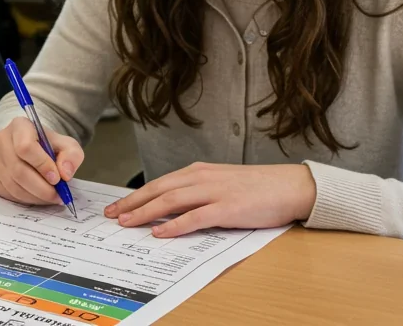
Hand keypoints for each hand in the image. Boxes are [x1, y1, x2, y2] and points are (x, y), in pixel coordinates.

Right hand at [0, 116, 83, 205]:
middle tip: (57, 195)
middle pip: (18, 170)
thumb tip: (65, 174)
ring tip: (50, 198)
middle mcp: (1, 140)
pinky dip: (25, 200)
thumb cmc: (48, 145)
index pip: (26, 147)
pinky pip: (7, 193)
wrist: (31, 147)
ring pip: (12, 185)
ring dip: (35, 196)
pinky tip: (38, 197)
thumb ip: (72, 156)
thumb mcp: (67, 145)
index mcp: (19, 126)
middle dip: (41, 188)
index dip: (42, 166)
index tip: (57, 178)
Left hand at [105, 163, 316, 237]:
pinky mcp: (228, 208)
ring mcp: (215, 192)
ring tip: (126, 222)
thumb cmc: (258, 187)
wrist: (290, 185)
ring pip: (170, 200)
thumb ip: (198, 192)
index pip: (159, 183)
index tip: (117, 206)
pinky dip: (174, 224)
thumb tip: (172, 206)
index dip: (136, 195)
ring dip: (145, 212)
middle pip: (158, 189)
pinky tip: (160, 231)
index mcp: (199, 171)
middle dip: (132, 203)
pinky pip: (195, 217)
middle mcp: (202, 177)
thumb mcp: (222, 183)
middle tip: (112, 215)